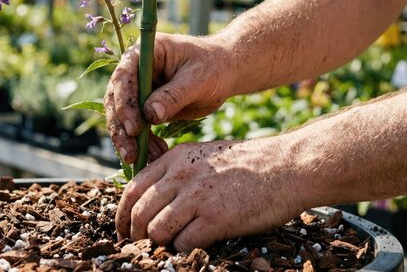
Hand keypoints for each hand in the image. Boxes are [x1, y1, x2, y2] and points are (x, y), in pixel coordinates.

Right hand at [105, 33, 231, 163]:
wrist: (224, 72)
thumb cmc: (212, 67)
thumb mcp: (197, 78)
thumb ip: (174, 95)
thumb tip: (150, 115)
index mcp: (143, 54)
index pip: (123, 78)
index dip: (124, 104)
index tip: (134, 129)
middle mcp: (134, 71)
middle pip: (116, 101)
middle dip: (121, 130)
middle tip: (130, 154)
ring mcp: (138, 91)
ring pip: (123, 119)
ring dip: (131, 142)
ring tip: (143, 161)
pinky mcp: (145, 109)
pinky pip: (138, 129)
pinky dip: (144, 144)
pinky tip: (155, 156)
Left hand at [115, 137, 302, 250]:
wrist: (286, 166)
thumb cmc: (248, 164)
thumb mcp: (205, 156)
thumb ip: (177, 172)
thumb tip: (154, 198)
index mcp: (176, 159)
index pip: (132, 189)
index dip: (121, 214)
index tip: (123, 230)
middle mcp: (181, 176)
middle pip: (139, 213)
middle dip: (134, 235)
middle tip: (139, 247)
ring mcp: (198, 197)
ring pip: (156, 230)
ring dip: (158, 245)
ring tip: (168, 249)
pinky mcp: (216, 218)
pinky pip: (183, 243)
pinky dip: (182, 251)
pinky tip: (194, 246)